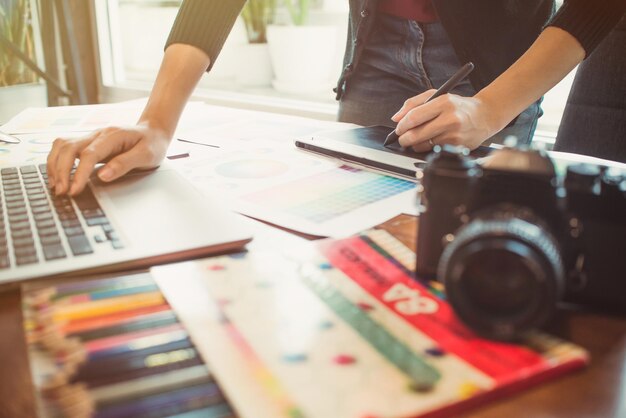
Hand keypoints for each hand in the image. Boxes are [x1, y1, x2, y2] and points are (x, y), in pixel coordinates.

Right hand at [47, 123, 170, 195]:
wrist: (153, 131)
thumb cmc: (152, 143)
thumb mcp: (146, 155)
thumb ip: (124, 164)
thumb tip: (103, 176)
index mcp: (113, 136)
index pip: (89, 154)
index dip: (78, 173)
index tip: (74, 190)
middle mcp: (98, 134)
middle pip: (69, 147)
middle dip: (61, 170)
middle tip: (62, 192)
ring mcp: (91, 137)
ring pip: (62, 145)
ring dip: (55, 165)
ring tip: (56, 186)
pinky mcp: (88, 143)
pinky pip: (65, 148)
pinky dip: (57, 161)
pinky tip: (58, 176)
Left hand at [391, 89, 498, 151]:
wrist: (485, 116)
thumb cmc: (457, 105)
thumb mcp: (437, 96)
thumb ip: (414, 104)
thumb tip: (396, 118)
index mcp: (444, 102)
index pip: (414, 116)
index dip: (402, 125)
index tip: (398, 128)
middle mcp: (450, 119)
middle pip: (416, 134)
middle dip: (404, 138)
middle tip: (402, 138)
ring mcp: (454, 135)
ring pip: (422, 145)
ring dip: (414, 144)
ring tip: (417, 138)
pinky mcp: (456, 147)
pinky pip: (432, 151)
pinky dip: (426, 148)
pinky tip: (431, 141)